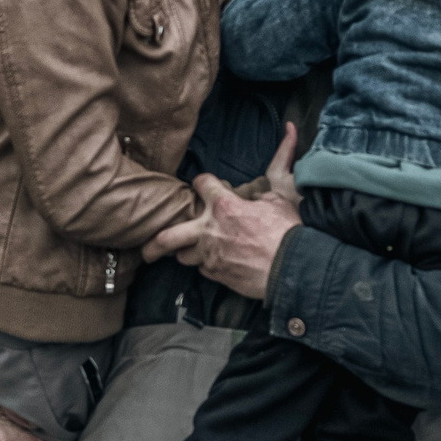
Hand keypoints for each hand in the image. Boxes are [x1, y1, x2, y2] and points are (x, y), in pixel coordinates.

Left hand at [139, 124, 302, 299]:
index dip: (202, 183)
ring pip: (183, 256)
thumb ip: (265, 185)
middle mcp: (209, 230)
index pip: (201, 183)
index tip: (202, 185)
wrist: (293, 267)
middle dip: (154, 242)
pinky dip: (208, 266)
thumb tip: (271, 165)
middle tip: (147, 247)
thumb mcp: (280, 198)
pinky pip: (204, 270)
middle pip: (168, 236)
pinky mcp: (218, 275)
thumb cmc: (288, 231)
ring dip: (186, 253)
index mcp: (223, 205)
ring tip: (190, 252)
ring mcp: (210, 255)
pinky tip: (216, 264)